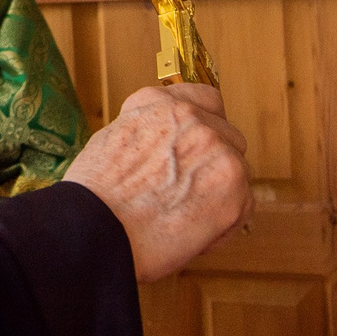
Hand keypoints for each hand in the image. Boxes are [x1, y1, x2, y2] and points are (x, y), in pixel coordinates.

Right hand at [64, 84, 250, 282]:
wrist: (94, 233)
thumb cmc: (93, 198)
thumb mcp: (114, 140)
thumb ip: (150, 133)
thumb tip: (170, 148)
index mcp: (160, 104)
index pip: (206, 100)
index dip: (204, 125)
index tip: (196, 147)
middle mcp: (193, 119)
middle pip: (228, 137)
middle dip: (213, 163)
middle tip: (186, 192)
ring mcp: (217, 153)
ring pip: (238, 173)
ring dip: (219, 194)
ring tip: (183, 217)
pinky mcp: (233, 191)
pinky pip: (243, 206)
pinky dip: (223, 224)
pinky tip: (191, 235)